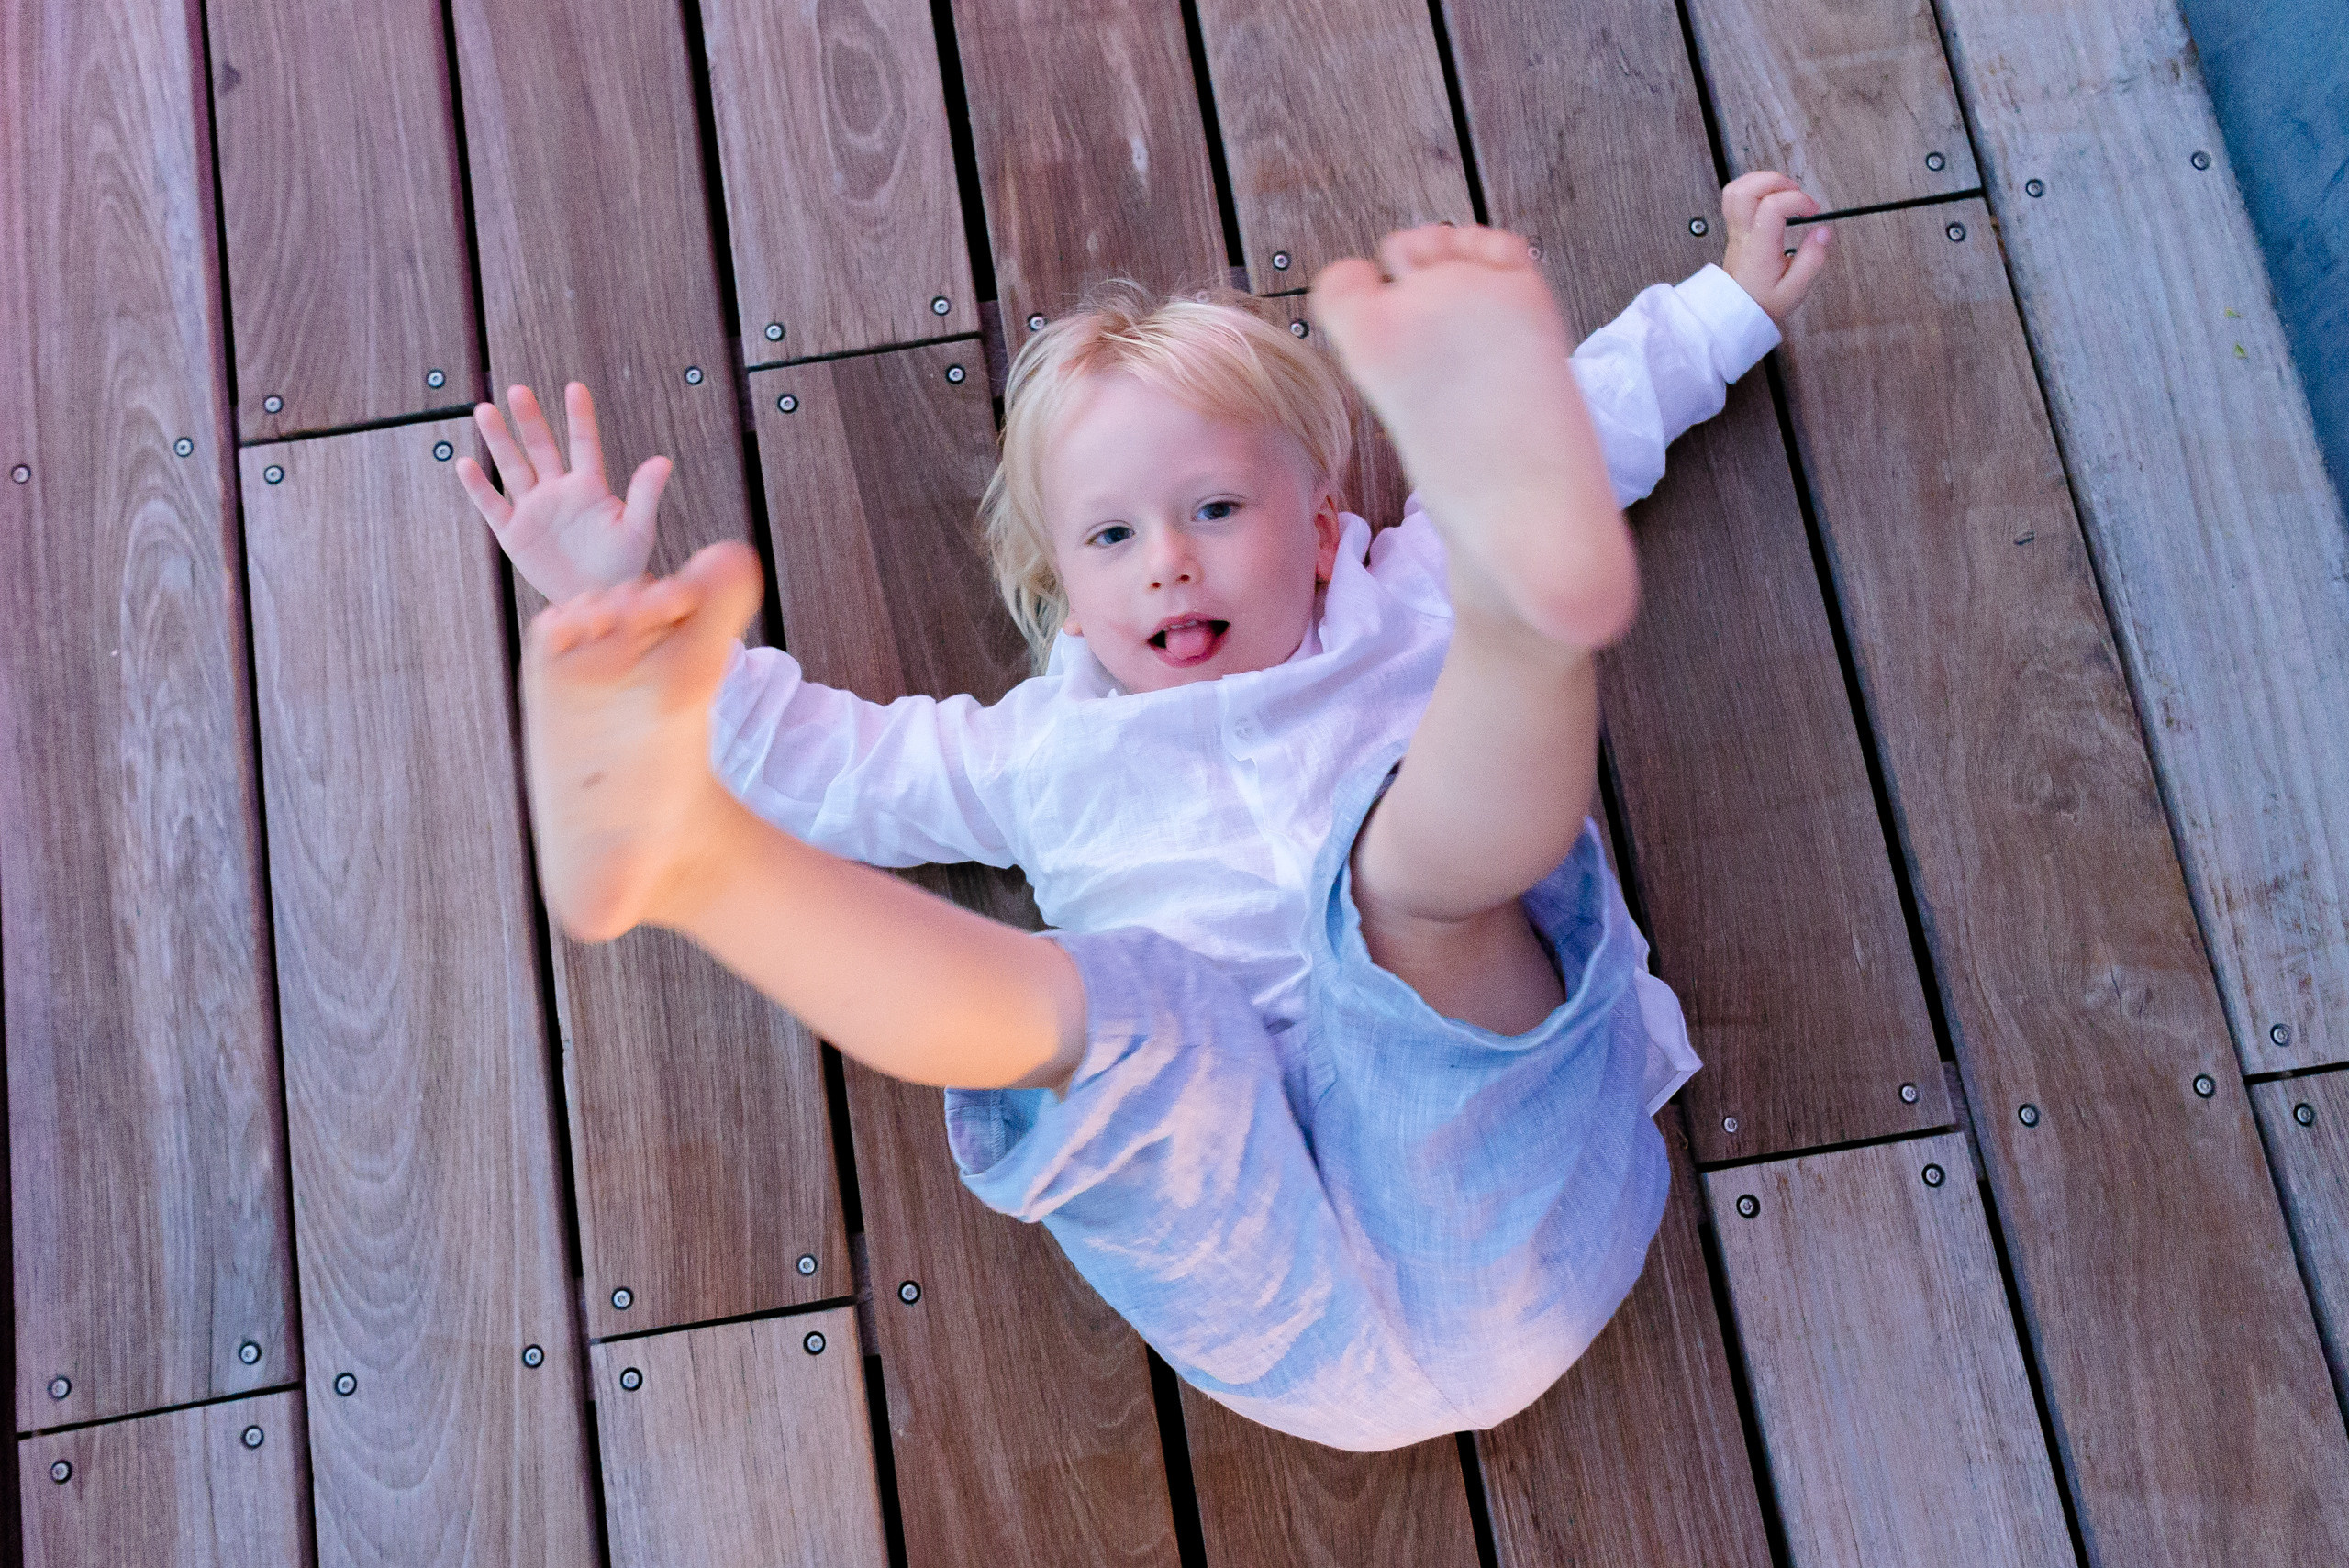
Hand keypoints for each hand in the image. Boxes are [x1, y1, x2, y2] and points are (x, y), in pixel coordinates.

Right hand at [455, 382, 671, 601]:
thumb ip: (645, 496)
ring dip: (499, 440)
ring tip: (484, 410)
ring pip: (512, 467)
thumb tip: (663, 461)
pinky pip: (492, 504)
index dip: (579, 417)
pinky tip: (465, 463)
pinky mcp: (514, 532)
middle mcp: (558, 491)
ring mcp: (534, 509)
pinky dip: (478, 486)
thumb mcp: (637, 531)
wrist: (597, 599)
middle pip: (540, 448)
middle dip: (529, 420)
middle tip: (517, 390)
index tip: (575, 388)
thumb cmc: (623, 565)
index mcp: (589, 487)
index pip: (583, 444)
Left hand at [1719, 172, 1830, 325]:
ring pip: (1735, 190)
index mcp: (1759, 248)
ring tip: (1784, 192)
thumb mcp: (1795, 291)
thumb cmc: (1763, 303)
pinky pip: (1735, 199)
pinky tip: (1770, 198)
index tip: (1813, 210)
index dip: (1797, 199)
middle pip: (1745, 190)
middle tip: (1795, 192)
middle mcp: (1743, 235)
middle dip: (1775, 181)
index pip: (1772, 206)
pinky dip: (1754, 189)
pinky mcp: (1734, 230)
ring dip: (1762, 181)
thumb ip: (1812, 260)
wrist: (1735, 315)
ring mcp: (1735, 231)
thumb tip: (1823, 232)